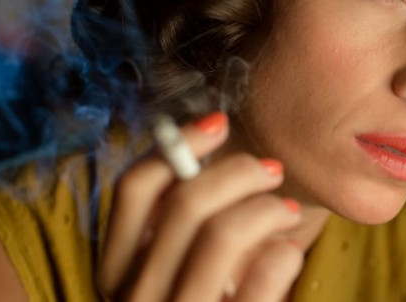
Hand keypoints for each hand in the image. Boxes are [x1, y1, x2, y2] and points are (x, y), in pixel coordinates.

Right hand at [97, 112, 303, 300]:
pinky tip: (290, 250)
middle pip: (185, 202)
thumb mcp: (175, 267)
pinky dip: (283, 252)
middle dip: (239, 171)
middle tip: (272, 169)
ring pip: (222, 233)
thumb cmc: (205, 301)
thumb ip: (179, 218)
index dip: (178, 143)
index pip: (133, 187)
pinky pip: (261, 278)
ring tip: (288, 210)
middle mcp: (134, 298)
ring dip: (266, 206)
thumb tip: (205, 138)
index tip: (219, 122)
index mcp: (116, 270)